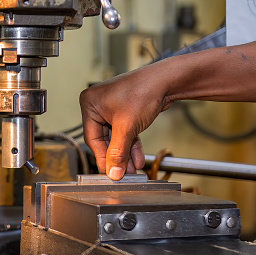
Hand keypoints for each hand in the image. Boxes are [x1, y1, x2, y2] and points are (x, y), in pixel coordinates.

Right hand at [79, 64, 172, 179]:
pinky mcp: (125, 112)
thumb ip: (118, 152)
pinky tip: (137, 159)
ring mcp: (112, 108)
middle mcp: (98, 105)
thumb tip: (112, 171)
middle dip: (116, 157)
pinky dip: (131, 145)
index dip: (102, 157)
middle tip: (122, 173)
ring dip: (125, 154)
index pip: (92, 138)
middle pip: (104, 139)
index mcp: (90, 103)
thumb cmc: (143, 90)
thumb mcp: (126, 127)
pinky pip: (125, 132)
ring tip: (131, 170)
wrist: (166, 81)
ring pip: (116, 138)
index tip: (109, 172)